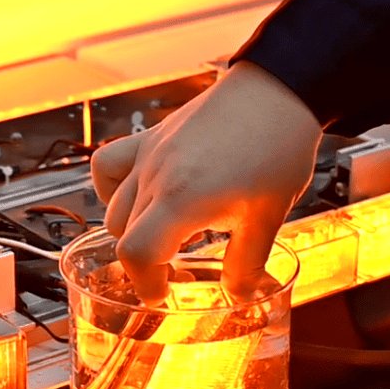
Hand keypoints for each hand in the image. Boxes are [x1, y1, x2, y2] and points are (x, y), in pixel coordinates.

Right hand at [90, 61, 322, 304]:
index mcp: (183, 199)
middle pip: (123, 236)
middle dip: (145, 263)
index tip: (163, 293)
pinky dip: (113, 188)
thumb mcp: (267, 217)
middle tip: (175, 272)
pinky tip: (141, 197)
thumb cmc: (278, 146)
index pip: (137, 254)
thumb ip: (248, 264)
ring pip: (115, 206)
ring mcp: (149, 153)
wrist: (280, 91)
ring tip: (166, 236)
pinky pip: (109, 166)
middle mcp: (156, 175)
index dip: (146, 283)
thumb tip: (240, 297)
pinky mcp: (151, 137)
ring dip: (133, 231)